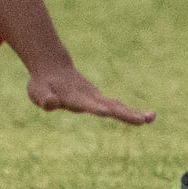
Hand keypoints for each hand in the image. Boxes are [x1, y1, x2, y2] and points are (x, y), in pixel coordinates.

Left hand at [26, 64, 153, 124]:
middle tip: (142, 120)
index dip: (94, 108)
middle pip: (108, 107)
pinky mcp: (99, 100)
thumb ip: (45, 99)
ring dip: (132, 114)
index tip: (105, 111)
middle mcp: (88, 98)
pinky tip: (147, 118)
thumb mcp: (37, 92)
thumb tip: (49, 103)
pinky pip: (117, 107)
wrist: (53, 67)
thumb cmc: (42, 84)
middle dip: (124, 114)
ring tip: (151, 118)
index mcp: (73, 97)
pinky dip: (131, 113)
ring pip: (116, 107)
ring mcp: (95, 98)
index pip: (85, 104)